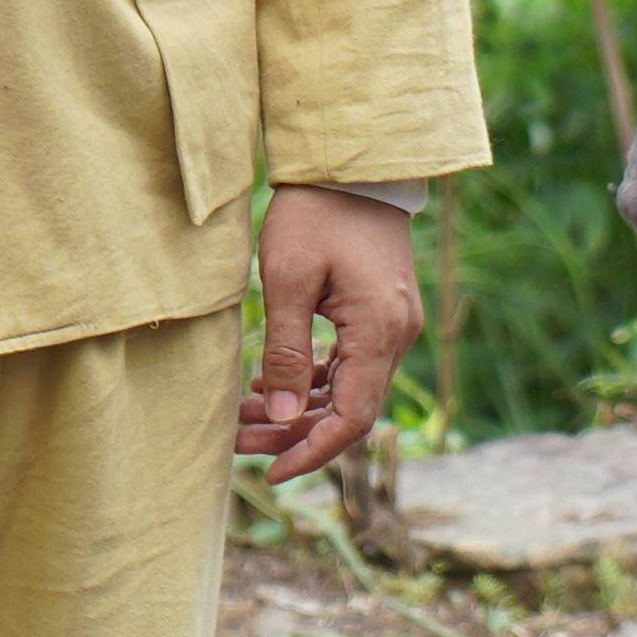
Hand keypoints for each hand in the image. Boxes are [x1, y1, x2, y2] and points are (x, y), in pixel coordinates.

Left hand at [241, 189, 418, 485]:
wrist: (352, 164)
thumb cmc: (315, 214)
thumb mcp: (289, 281)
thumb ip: (284, 353)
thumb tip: (277, 418)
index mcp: (379, 332)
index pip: (351, 419)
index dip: (311, 451)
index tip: (270, 471)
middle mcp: (397, 335)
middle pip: (350, 410)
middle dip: (293, 433)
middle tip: (239, 443)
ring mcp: (394, 324)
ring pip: (349, 390)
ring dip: (299, 408)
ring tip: (245, 416)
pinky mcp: (382, 312)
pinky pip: (352, 365)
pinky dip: (314, 382)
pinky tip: (270, 383)